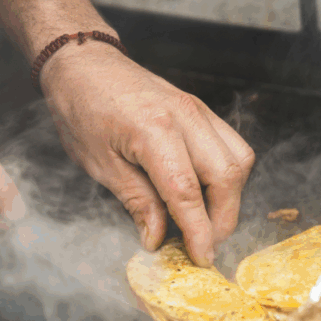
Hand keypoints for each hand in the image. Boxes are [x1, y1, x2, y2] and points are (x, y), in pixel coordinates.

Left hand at [40, 41, 254, 266]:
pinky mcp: (201, 109)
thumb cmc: (81, 108)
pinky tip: (207, 192)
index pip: (187, 192)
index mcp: (153, 130)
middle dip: (222, 219)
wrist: (83, 63)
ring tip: (207, 221)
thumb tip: (157, 237)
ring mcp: (197, 109)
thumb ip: (136, 201)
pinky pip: (231, 144)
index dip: (198, 231)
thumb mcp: (99, 164)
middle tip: (204, 245)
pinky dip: (227, 174)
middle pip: (226, 175)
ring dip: (230, 197)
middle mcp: (184, 116)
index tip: (201, 258)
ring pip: (238, 159)